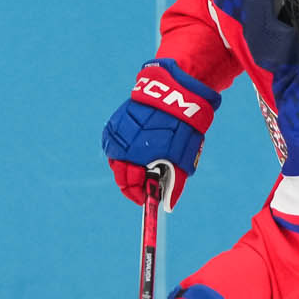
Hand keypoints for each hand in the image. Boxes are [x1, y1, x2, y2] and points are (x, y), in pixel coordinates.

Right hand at [101, 58, 219, 206]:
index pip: (131, 186)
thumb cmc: (182, 128)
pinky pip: (114, 145)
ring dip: (127, 167)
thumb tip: (168, 206)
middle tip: (143, 185)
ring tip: (141, 166)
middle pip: (121, 176)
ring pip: (116, 161)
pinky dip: (123, 151)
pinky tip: (135, 151)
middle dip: (132, 184)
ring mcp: (116, 135)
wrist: (175, 93)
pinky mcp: (115, 123)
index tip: (146, 199)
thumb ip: (174, 184)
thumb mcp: (183, 159)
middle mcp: (121, 148)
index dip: (139, 195)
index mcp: (137, 159)